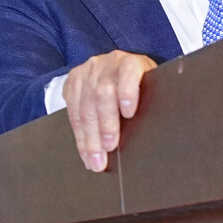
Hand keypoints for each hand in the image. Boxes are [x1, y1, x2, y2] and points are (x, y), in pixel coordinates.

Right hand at [63, 50, 156, 171]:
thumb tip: (150, 134)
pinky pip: (72, 112)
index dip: (128, 92)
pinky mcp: (73, 81)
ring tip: (95, 160)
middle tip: (109, 149)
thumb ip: (147, 101)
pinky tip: (85, 152)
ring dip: (89, 138)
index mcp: (131, 63)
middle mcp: (108, 64)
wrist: (118, 68)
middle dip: (105, 126)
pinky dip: (79, 136)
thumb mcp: (149, 86)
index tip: (130, 113)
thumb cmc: (139, 84)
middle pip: (103, 94)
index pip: (129, 73)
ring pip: (85, 106)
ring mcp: (88, 71)